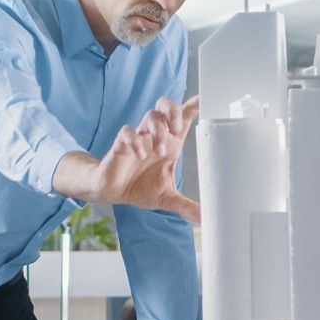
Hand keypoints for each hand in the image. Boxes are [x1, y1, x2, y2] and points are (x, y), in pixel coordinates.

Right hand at [55, 96, 200, 222]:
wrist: (113, 191)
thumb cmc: (141, 187)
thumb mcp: (167, 198)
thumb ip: (186, 206)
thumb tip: (205, 218)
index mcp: (170, 144)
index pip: (182, 119)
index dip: (192, 107)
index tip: (202, 100)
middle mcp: (155, 136)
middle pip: (165, 107)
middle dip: (173, 112)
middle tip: (177, 129)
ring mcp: (139, 138)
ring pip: (150, 117)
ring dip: (158, 131)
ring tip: (161, 151)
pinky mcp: (121, 144)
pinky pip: (127, 132)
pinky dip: (135, 140)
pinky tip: (140, 155)